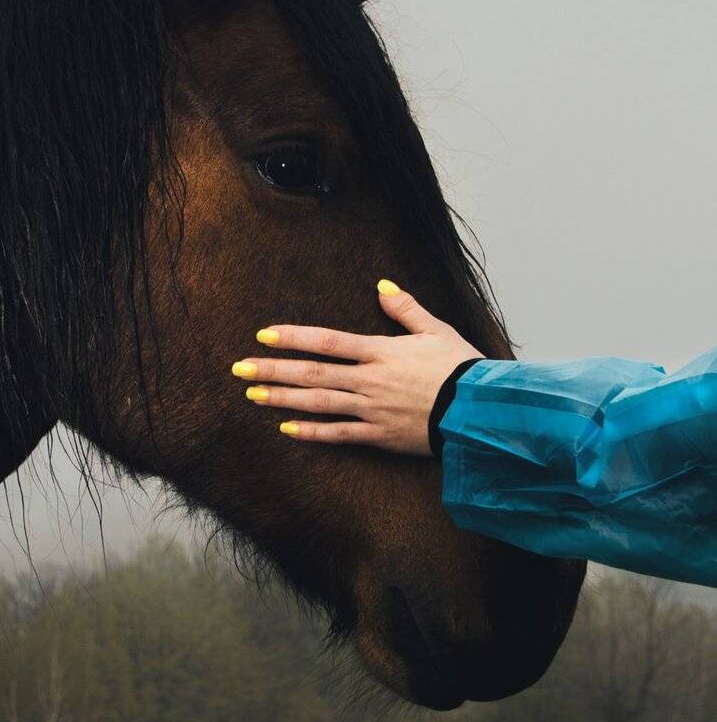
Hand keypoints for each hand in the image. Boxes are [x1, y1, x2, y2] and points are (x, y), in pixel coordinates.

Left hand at [231, 280, 484, 455]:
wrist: (483, 411)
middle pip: (313, 373)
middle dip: (273, 370)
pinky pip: (340, 435)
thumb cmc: (462, 368)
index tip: (264, 335)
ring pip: (319, 403)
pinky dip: (313, 432)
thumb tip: (383, 286)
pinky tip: (286, 428)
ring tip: (252, 394)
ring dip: (283, 398)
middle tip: (239, 368)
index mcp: (381, 351)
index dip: (294, 338)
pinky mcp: (380, 435)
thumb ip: (406, 309)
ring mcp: (372, 409)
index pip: (328, 341)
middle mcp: (370, 380)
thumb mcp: (436, 330)